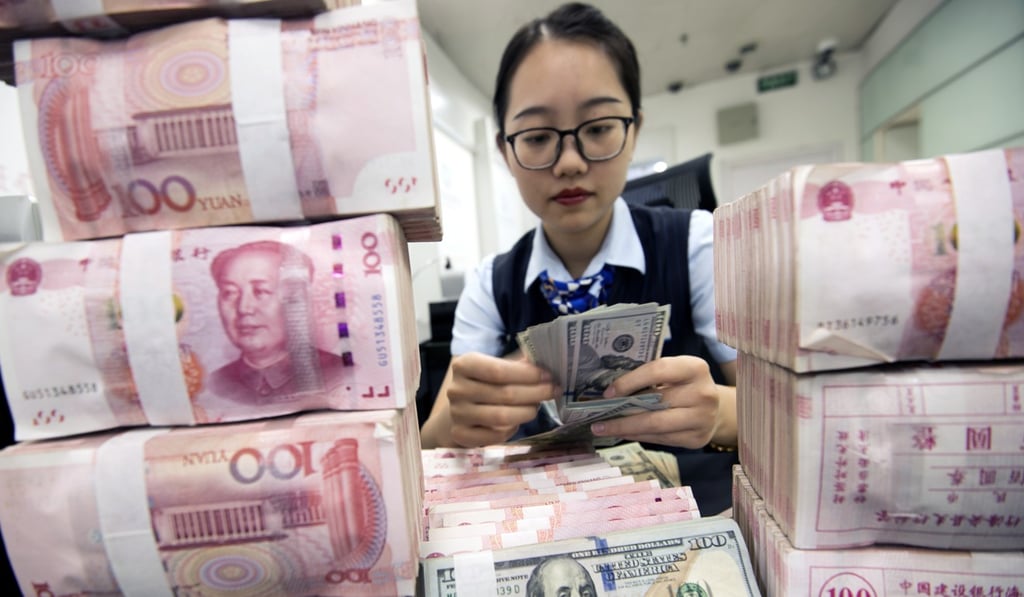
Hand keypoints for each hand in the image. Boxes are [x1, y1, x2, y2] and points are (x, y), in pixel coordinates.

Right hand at [445, 352, 559, 447]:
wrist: (458, 406)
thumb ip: (519, 363)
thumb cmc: (483, 382)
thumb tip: (546, 359)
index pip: (499, 371)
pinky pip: (496, 435)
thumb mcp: (496, 365)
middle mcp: (456, 389)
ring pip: (502, 417)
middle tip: (553, 390)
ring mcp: (457, 414)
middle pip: (505, 394)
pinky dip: (513, 428)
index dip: (528, 374)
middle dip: (535, 392)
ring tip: (537, 405)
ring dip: (527, 411)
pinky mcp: (461, 435)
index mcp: (464, 365)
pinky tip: (518, 420)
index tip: (549, 375)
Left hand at [588, 356, 733, 448]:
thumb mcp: (674, 373)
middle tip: (596, 420)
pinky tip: (623, 433)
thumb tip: (611, 390)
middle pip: (655, 405)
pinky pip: (661, 439)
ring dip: (625, 429)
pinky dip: (639, 436)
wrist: (717, 409)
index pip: (658, 370)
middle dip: (622, 413)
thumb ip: (651, 377)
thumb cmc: (685, 385)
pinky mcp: (698, 440)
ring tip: (603, 429)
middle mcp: (703, 394)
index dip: (630, 381)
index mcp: (695, 368)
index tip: (608, 393)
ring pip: (655, 426)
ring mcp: (703, 419)